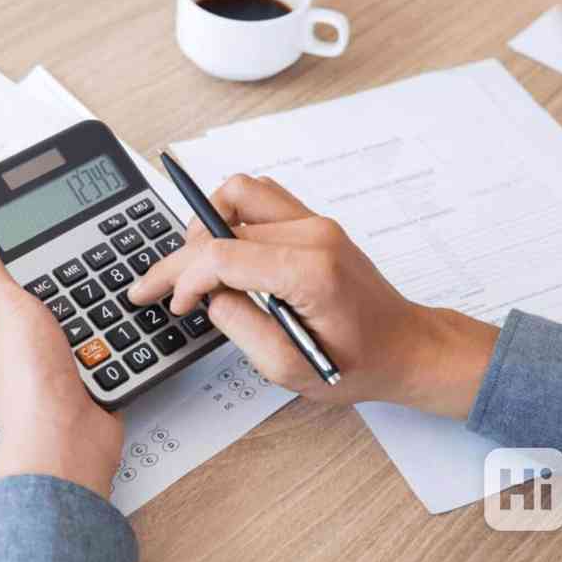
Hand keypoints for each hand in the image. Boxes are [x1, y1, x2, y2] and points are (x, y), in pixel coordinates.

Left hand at [0, 214, 122, 497]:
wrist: (69, 439)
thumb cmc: (28, 385)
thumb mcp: (4, 305)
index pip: (11, 285)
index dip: (34, 267)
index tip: (54, 251)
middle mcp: (21, 351)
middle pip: (51, 303)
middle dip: (73, 292)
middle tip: (88, 278)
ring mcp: (54, 368)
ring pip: (82, 324)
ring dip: (97, 317)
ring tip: (106, 305)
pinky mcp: (85, 381)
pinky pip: (105, 348)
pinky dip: (114, 341)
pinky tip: (117, 333)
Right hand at [128, 175, 498, 418]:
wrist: (406, 347)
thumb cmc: (359, 363)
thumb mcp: (290, 368)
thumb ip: (240, 328)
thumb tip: (209, 296)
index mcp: (310, 272)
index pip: (222, 254)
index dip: (184, 278)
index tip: (174, 303)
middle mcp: (313, 234)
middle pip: (222, 221)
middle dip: (181, 256)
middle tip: (155, 284)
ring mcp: (316, 222)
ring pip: (240, 192)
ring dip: (207, 223)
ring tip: (194, 265)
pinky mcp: (314, 222)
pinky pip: (260, 198)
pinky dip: (230, 218)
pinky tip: (223, 253)